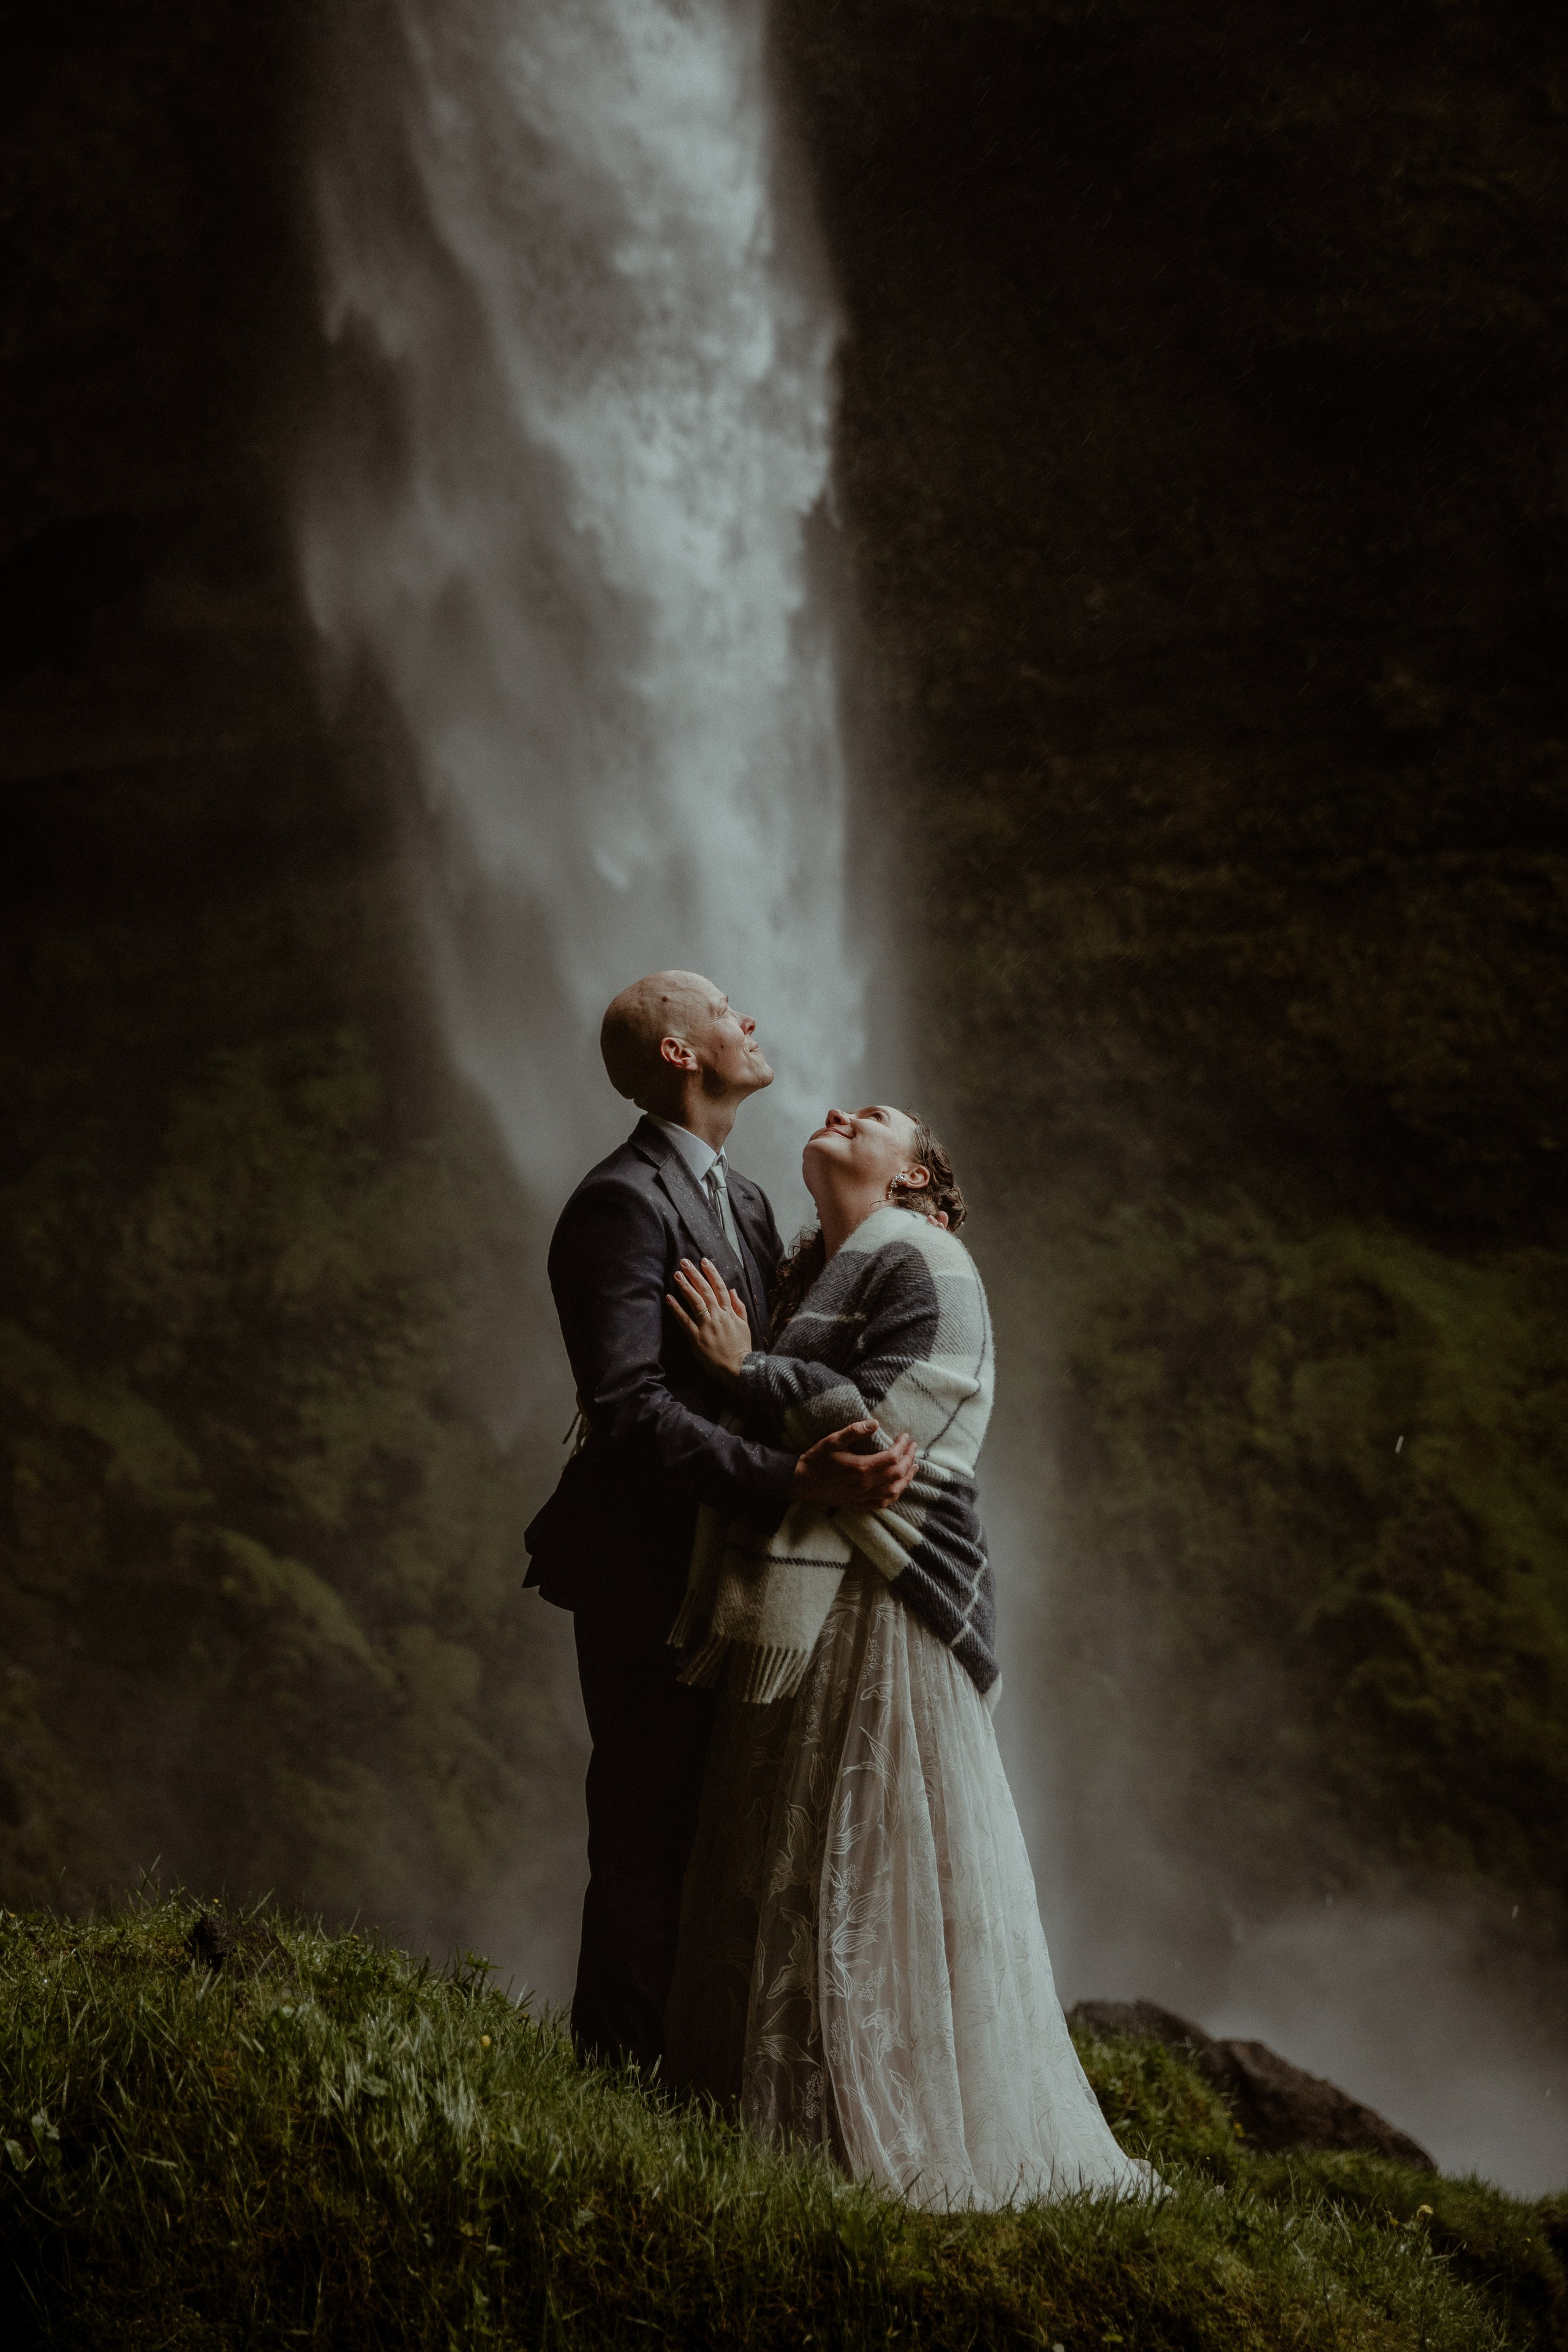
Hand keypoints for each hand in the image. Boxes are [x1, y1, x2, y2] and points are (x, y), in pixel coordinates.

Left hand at [666, 1257, 750, 1384]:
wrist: (739, 1368)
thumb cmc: (741, 1348)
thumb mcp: (745, 1325)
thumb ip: (738, 1307)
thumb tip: (732, 1290)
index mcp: (729, 1312)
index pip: (720, 1287)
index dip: (712, 1273)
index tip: (704, 1261)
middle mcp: (718, 1316)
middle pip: (705, 1290)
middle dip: (695, 1274)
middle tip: (684, 1262)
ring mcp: (707, 1326)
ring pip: (695, 1301)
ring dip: (685, 1286)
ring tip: (677, 1275)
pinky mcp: (697, 1337)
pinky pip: (685, 1320)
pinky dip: (676, 1308)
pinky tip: (669, 1298)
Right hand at [794, 1421, 917, 1511]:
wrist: (803, 1482)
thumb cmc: (818, 1459)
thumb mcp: (833, 1440)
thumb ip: (854, 1431)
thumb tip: (875, 1423)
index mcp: (861, 1467)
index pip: (893, 1457)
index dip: (903, 1446)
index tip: (905, 1436)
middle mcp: (866, 1485)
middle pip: (898, 1473)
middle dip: (909, 1458)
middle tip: (913, 1447)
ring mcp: (864, 1496)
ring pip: (895, 1490)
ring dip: (907, 1477)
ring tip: (914, 1465)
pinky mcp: (860, 1504)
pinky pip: (884, 1502)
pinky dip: (896, 1493)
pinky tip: (899, 1486)